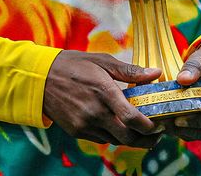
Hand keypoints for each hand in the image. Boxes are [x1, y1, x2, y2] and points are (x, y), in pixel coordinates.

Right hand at [42, 51, 162, 146]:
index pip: (132, 118)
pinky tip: (121, 127)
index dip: (150, 126)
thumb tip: (156, 73)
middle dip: (146, 140)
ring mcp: (84, 125)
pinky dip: (114, 136)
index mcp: (104, 92)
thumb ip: (131, 71)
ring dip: (131, 139)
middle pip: (126, 137)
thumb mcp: (103, 61)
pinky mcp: (76, 131)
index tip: (161, 125)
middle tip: (157, 134)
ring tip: (143, 131)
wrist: (38, 78)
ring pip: (115, 140)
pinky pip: (101, 139)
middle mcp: (94, 113)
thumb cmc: (75, 65)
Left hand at [165, 40, 200, 140]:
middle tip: (168, 122)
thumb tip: (183, 79)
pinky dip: (185, 131)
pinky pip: (200, 134)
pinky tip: (169, 123)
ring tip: (165, 123)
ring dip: (185, 132)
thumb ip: (194, 67)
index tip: (179, 118)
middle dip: (190, 129)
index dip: (199, 122)